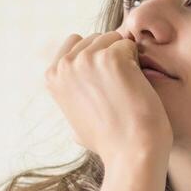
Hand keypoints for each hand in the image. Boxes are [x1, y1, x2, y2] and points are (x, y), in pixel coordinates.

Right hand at [45, 31, 171, 167]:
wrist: (131, 152)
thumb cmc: (110, 140)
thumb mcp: (74, 115)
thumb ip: (68, 92)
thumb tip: (59, 78)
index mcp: (52, 75)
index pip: (77, 41)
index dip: (97, 58)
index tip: (104, 86)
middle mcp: (65, 65)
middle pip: (97, 38)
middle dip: (112, 57)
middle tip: (118, 92)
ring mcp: (86, 59)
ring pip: (114, 39)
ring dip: (126, 59)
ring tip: (126, 91)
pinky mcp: (111, 58)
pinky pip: (130, 45)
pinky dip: (138, 64)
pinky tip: (135, 89)